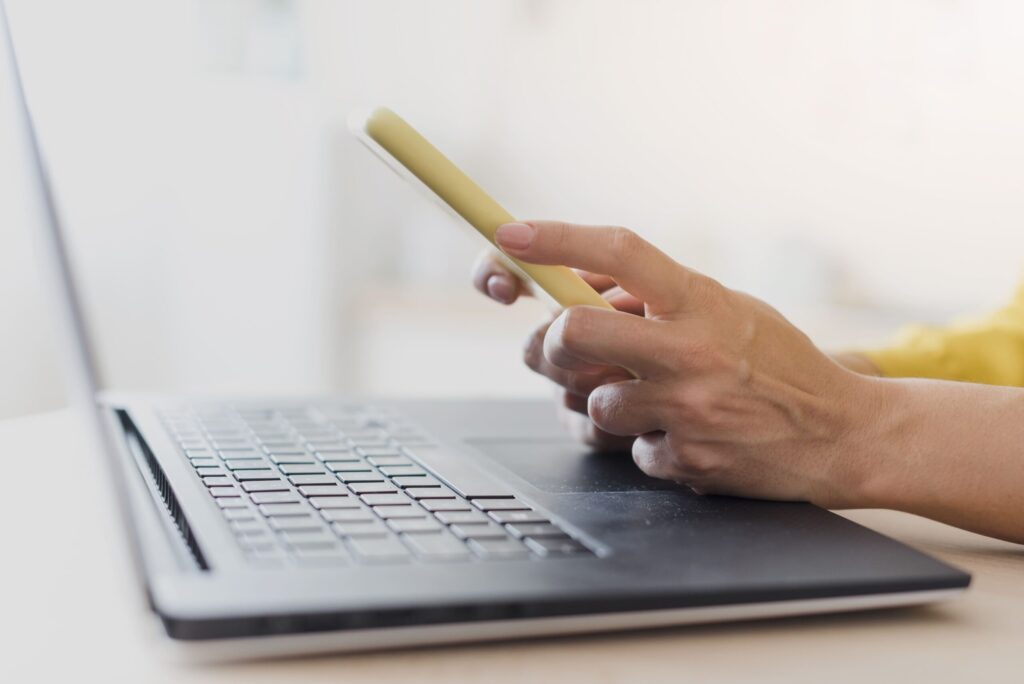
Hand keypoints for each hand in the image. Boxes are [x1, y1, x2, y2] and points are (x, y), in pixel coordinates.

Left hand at [489, 220, 877, 506]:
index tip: (509, 235)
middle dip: (549, 343)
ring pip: (591, 402)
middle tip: (555, 349)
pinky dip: (644, 442)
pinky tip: (683, 433)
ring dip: (605, 403)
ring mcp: (687, 407)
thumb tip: (578, 291)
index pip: (619, 251)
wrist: (840, 433)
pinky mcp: (687, 457)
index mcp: (701, 300)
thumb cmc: (776, 363)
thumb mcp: (726, 308)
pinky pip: (629, 448)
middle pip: (574, 330)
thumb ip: (659, 300)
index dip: (556, 239)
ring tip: (648, 399)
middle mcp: (690, 349)